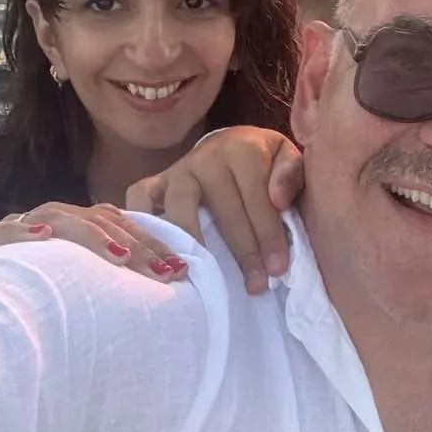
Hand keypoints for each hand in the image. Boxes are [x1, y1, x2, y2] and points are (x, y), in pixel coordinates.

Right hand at [0, 202, 185, 282]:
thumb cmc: (34, 311)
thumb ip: (113, 282)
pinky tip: (43, 241)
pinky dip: (21, 234)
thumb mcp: (80, 295)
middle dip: (135, 245)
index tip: (182, 269)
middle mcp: (46, 222)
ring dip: (90, 236)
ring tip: (120, 258)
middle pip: (97, 220)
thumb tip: (170, 286)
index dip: (152, 243)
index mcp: (72, 231)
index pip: (119, 225)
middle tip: (164, 271)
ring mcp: (12, 228)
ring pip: (55, 218)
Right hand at [126, 127, 304, 294]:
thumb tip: (279, 200)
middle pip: (224, 210)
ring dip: (195, 247)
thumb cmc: (265, 163)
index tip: (278, 269)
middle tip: (256, 285)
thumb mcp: (286, 158)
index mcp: (243, 149)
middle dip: (243, 252)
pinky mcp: (153, 183)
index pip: (257, 198)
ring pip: (181, 209)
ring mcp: (177, 170)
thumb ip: (291, 175)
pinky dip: (144, 228)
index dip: (269, 236)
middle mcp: (206, 157)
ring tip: (207, 278)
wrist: (230, 145)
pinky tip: (161, 259)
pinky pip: (139, 203)